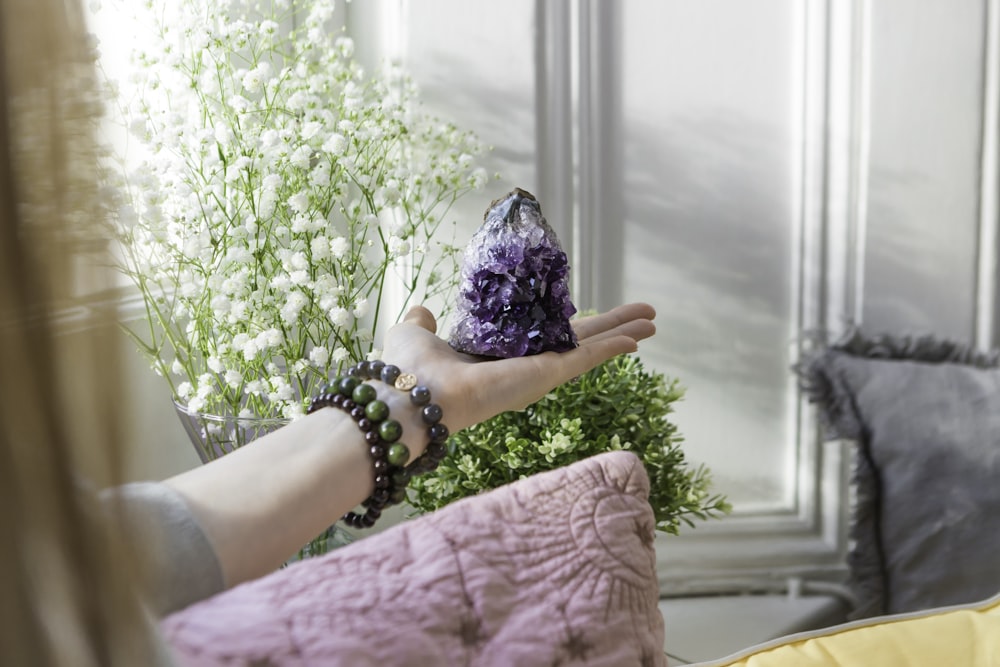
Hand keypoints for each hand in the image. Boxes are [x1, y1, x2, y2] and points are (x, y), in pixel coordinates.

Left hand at [381, 303, 656, 432]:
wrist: (413, 397)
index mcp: (499, 356)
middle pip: (579, 342)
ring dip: (623, 335)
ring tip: (653, 321)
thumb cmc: (409, 370)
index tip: (592, 319)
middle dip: (613, 329)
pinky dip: (613, 346)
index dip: (572, 326)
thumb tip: (424, 313)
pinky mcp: (544, 375)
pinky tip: (637, 338)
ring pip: (590, 349)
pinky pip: (586, 357)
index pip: (544, 337)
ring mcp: (538, 373)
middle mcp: (523, 366)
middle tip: (645, 317)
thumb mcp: (415, 334)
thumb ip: (423, 324)